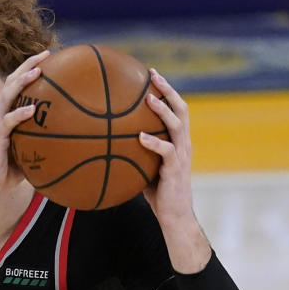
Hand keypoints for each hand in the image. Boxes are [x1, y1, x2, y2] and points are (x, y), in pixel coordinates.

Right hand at [0, 50, 50, 197]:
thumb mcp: (28, 153)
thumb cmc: (8, 173)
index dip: (29, 71)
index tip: (48, 59)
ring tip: (38, 72)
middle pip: (11, 82)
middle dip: (28, 65)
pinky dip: (19, 114)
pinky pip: (8, 123)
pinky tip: (32, 109)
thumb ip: (41, 141)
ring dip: (22, 82)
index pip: (17, 86)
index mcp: (5, 116)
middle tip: (46, 54)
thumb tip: (69, 139)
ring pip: (7, 96)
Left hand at [138, 69, 195, 225]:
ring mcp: (181, 155)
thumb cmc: (157, 192)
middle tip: (152, 75)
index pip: (177, 109)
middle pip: (181, 109)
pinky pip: (167, 152)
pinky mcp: (176, 170)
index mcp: (178, 140)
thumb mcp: (145, 166)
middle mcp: (183, 144)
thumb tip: (105, 140)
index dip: (167, 90)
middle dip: (168, 89)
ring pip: (177, 125)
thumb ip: (134, 151)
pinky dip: (154, 142)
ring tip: (149, 98)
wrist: (174, 215)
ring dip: (163, 110)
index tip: (151, 74)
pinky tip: (140, 137)